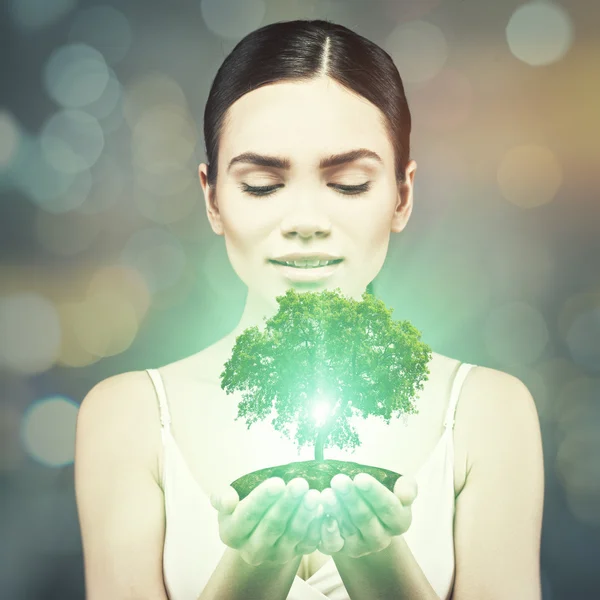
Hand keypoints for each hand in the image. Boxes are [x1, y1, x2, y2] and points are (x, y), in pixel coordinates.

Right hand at [210, 477, 324, 565]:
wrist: (258, 525)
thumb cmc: (242, 504)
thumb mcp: (227, 499)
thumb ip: (222, 497)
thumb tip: (228, 501)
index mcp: (232, 533)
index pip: (247, 516)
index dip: (263, 499)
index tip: (277, 482)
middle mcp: (253, 550)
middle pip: (272, 526)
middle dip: (287, 504)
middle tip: (300, 484)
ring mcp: (276, 554)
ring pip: (293, 535)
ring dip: (305, 514)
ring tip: (314, 494)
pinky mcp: (296, 554)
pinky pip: (309, 542)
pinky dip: (317, 525)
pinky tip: (322, 508)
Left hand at [317, 473, 416, 557]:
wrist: (362, 501)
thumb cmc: (382, 486)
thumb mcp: (399, 482)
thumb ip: (407, 487)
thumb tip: (405, 496)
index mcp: (400, 521)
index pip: (389, 508)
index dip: (375, 494)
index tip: (360, 478)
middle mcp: (381, 539)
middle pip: (365, 518)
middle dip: (351, 498)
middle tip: (338, 480)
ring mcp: (361, 546)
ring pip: (348, 529)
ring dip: (336, 510)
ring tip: (326, 493)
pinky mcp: (341, 549)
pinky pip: (333, 544)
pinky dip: (326, 530)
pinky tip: (320, 514)